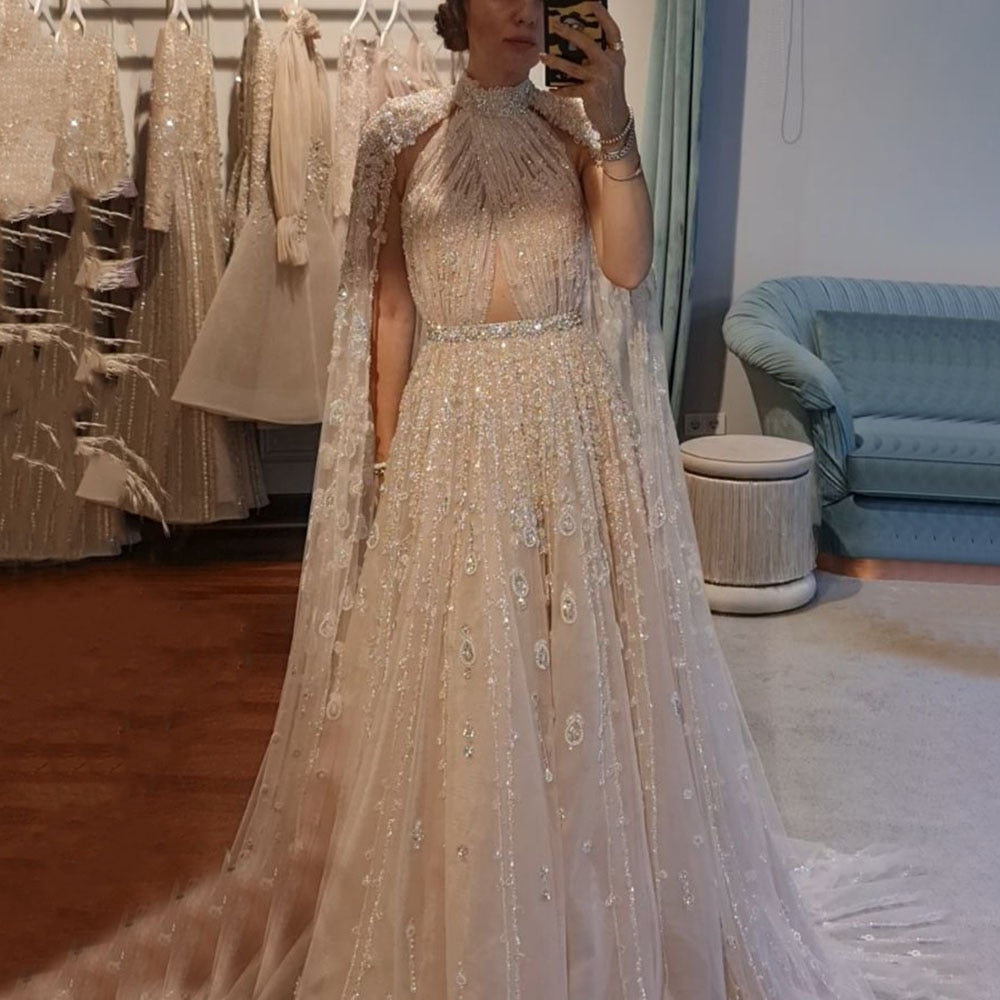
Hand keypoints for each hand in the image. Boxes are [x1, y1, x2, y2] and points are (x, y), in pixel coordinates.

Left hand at [540, 2, 628, 140]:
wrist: (615, 121)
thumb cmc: (610, 94)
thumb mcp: (610, 72)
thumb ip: (599, 57)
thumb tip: (576, 44)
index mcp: (617, 56)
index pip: (612, 31)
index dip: (602, 15)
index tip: (590, 3)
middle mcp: (610, 65)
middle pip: (587, 43)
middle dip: (568, 32)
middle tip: (554, 24)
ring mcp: (600, 79)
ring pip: (572, 66)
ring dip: (555, 61)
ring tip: (542, 56)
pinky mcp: (590, 93)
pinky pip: (569, 89)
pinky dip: (559, 90)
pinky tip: (551, 88)